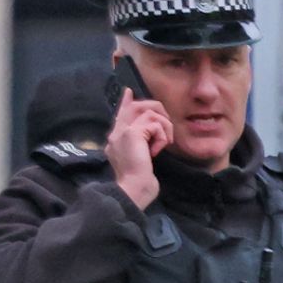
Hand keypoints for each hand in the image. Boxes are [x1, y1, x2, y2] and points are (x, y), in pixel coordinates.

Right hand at [106, 87, 173, 209]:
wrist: (133, 190)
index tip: (128, 91)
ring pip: (149, 111)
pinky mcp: (132, 133)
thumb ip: (142, 146)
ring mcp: (123, 132)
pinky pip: (155, 124)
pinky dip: (162, 136)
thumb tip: (151, 134)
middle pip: (136, 106)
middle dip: (156, 109)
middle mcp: (116, 133)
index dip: (126, 102)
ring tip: (165, 143)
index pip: (121, 115)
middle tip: (166, 123)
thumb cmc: (139, 183)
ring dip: (164, 126)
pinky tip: (157, 151)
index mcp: (116, 140)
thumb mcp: (140, 161)